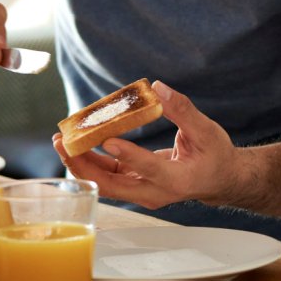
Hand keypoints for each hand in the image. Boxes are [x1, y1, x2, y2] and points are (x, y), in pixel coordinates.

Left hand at [55, 81, 241, 210]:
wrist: (217, 179)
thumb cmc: (215, 156)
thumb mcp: (206, 131)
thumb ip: (183, 110)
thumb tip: (158, 88)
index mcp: (177, 180)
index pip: (149, 169)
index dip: (128, 155)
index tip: (108, 140)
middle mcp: (155, 192)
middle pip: (113, 185)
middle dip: (85, 164)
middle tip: (65, 142)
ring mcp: (141, 192)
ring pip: (104, 183)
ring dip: (81, 163)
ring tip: (63, 141)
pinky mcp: (133, 185)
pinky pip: (107, 176)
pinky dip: (91, 160)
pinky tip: (77, 143)